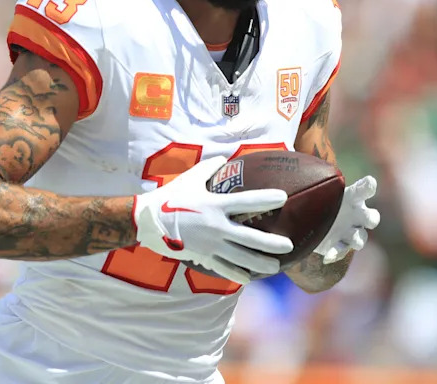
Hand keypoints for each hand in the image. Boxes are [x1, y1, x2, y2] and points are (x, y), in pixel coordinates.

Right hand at [133, 156, 292, 283]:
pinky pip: (223, 268)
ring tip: (276, 268)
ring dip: (260, 263)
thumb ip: (210, 167)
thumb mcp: (191, 178)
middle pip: (250, 238)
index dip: (266, 198)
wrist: (148, 221)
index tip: (283, 197)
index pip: (247, 201)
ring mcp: (210, 245)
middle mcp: (216, 226)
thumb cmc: (171, 197)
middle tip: (289, 245)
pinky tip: (249, 278)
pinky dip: (237, 274)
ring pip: (240, 257)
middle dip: (271, 243)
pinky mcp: (202, 256)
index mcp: (215, 204)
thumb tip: (225, 159)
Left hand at [313, 175, 379, 263]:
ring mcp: (350, 231)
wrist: (308, 219)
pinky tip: (327, 256)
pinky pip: (344, 251)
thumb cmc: (313, 197)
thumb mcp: (313, 188)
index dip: (369, 186)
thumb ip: (311, 182)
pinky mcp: (340, 245)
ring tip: (350, 239)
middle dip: (371, 218)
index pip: (366, 189)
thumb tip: (294, 164)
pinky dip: (336, 253)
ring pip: (362, 238)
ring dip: (357, 239)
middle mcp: (355, 214)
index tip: (369, 183)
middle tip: (366, 219)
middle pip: (373, 218)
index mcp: (352, 197)